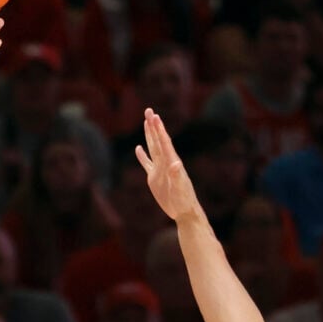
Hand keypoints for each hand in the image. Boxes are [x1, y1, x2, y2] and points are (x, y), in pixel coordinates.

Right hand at [134, 107, 201, 223]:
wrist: (184, 211)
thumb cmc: (184, 201)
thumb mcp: (180, 189)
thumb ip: (177, 176)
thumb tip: (176, 164)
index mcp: (171, 163)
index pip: (164, 143)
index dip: (159, 129)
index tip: (154, 116)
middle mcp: (166, 163)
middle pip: (158, 140)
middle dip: (153, 126)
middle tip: (148, 110)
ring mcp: (160, 170)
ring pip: (153, 148)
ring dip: (149, 135)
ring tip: (146, 122)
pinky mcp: (155, 178)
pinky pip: (147, 164)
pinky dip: (142, 156)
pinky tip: (138, 148)